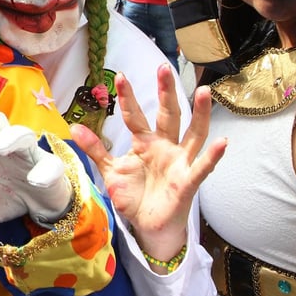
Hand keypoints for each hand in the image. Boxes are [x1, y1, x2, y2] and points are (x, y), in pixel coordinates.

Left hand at [70, 64, 225, 261]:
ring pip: (192, 133)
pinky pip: (202, 167)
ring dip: (199, 114)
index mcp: (145, 142)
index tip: (121, 77)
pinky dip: (212, 155)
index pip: (136, 116)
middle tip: (164, 68)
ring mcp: (179, 162)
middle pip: (168, 115)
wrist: (148, 227)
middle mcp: (165, 147)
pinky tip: (221, 142)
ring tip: (203, 91)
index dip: (129, 98)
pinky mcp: (188, 181)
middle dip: (166, 92)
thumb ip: (96, 148)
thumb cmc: (134, 196)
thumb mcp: (111, 170)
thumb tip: (74, 127)